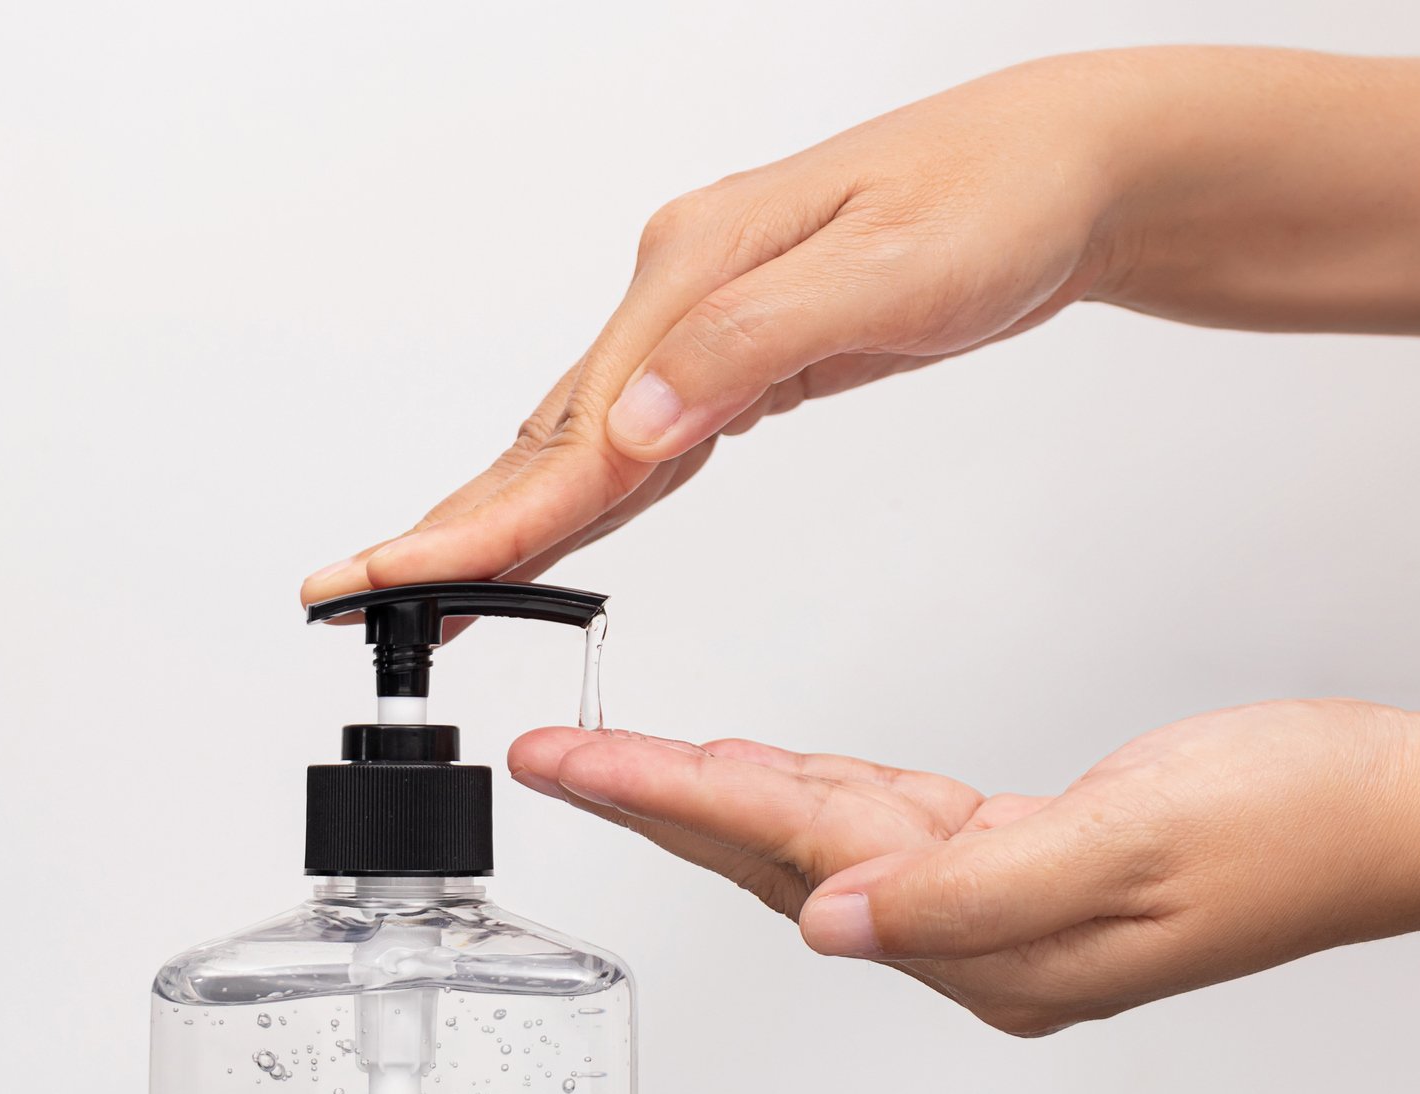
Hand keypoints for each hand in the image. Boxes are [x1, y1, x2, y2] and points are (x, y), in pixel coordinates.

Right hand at [302, 52, 1151, 601]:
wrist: (1059, 171)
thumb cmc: (992, 201)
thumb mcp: (887, 273)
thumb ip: (750, 346)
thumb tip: (634, 424)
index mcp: (696, 266)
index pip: (574, 424)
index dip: (487, 517)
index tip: (403, 575)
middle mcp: (681, 291)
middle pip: (547, 436)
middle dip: (456, 527)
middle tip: (360, 596)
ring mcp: (704, 321)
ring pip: (582, 442)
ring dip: (506, 519)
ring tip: (428, 585)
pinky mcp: (739, 351)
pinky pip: (641, 438)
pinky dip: (587, 494)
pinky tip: (552, 531)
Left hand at [508, 700, 1419, 1034]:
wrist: (1399, 811)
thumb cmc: (1296, 823)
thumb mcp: (1133, 843)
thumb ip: (972, 890)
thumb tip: (836, 925)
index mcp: (1001, 946)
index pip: (800, 858)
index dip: (675, 801)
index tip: (574, 764)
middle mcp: (987, 940)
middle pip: (786, 861)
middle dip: (665, 805)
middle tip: (559, 759)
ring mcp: (1007, 906)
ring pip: (830, 841)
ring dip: (728, 797)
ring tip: (630, 760)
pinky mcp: (1031, 860)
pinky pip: (894, 826)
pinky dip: (822, 789)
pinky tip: (773, 769)